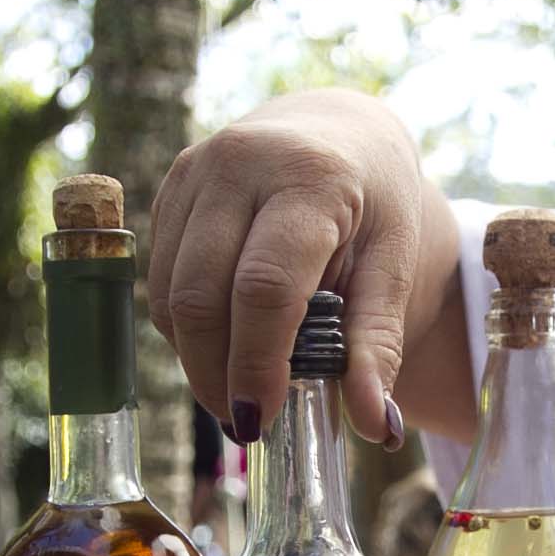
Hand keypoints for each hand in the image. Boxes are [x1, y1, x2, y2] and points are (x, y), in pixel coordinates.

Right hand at [149, 90, 446, 444]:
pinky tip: (224, 343)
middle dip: (215, 373)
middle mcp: (239, 163)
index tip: (262, 418)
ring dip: (197, 357)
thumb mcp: (394, 262)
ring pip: (170, 293)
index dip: (257, 361)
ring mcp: (194, 171)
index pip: (265, 285)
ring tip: (237, 388)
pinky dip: (187, 326)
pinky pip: (161, 279)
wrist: (335, 128)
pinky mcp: (169, 187)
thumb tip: (379, 427)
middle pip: (202, 294)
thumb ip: (379, 343)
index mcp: (310, 177)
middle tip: (246, 423)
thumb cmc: (373, 199)